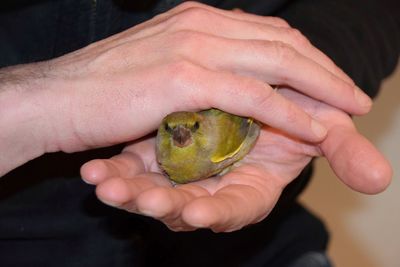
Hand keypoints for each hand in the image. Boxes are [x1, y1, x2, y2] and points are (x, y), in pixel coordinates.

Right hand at [0, 2, 370, 175]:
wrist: (56, 99)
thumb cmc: (103, 89)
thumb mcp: (159, 66)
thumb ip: (196, 65)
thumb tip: (225, 77)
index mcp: (196, 19)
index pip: (268, 33)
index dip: (305, 57)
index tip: (329, 80)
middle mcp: (200, 24)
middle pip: (283, 43)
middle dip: (325, 71)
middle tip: (352, 96)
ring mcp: (193, 48)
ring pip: (277, 64)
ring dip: (320, 89)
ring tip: (348, 111)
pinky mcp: (184, 79)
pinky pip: (253, 96)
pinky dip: (290, 113)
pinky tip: (315, 129)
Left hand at [80, 88, 390, 231]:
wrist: (255, 101)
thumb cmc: (286, 122)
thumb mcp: (314, 136)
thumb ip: (339, 153)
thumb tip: (381, 179)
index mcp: (246, 191)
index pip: (230, 210)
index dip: (215, 213)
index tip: (194, 215)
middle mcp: (212, 190)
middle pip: (181, 207)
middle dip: (155, 205)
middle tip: (127, 200)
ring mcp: (180, 176)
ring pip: (150, 193)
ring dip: (124, 191)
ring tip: (102, 186)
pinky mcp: (157, 158)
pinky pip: (131, 171)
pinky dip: (113, 172)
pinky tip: (95, 172)